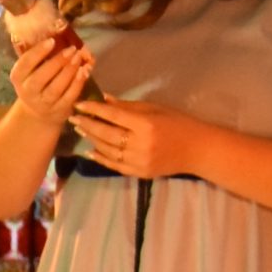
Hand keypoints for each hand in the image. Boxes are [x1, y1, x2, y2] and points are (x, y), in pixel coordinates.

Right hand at [8, 35, 93, 128]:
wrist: (38, 112)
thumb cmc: (36, 82)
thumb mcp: (31, 70)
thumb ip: (40, 55)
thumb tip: (58, 34)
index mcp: (18, 77)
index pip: (25, 64)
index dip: (38, 52)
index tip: (52, 41)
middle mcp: (28, 91)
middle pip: (40, 77)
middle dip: (57, 62)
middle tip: (71, 49)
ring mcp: (44, 103)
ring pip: (56, 88)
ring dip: (69, 72)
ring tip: (79, 57)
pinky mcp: (60, 110)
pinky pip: (69, 96)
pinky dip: (78, 84)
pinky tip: (85, 71)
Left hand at [68, 98, 211, 179]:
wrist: (196, 150)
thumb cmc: (178, 123)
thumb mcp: (155, 109)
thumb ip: (128, 107)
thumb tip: (103, 99)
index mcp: (145, 124)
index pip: (113, 116)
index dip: (95, 109)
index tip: (80, 104)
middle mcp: (140, 144)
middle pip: (106, 133)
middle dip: (88, 124)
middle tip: (74, 117)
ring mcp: (138, 160)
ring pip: (107, 150)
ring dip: (92, 139)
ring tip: (81, 129)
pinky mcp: (139, 172)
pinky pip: (114, 165)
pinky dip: (100, 157)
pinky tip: (90, 150)